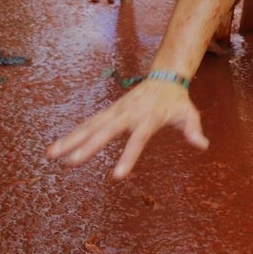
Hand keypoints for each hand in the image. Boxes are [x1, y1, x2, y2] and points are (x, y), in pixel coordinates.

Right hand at [46, 79, 208, 179]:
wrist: (164, 77)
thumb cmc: (176, 100)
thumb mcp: (189, 114)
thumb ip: (193, 129)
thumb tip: (202, 144)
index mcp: (148, 118)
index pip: (137, 140)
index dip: (128, 157)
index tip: (117, 176)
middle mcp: (127, 114)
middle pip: (106, 132)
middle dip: (88, 147)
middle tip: (71, 163)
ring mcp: (115, 111)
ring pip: (90, 126)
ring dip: (70, 140)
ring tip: (50, 155)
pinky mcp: (108, 112)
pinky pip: (87, 124)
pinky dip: (71, 134)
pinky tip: (56, 147)